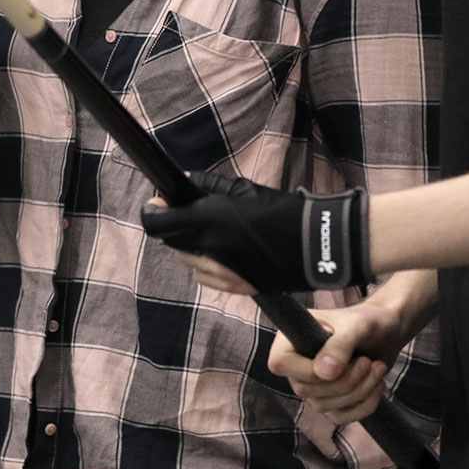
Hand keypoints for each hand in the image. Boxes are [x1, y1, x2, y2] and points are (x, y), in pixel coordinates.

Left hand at [140, 170, 368, 292]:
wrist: (315, 244)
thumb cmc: (282, 211)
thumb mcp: (243, 190)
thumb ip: (208, 186)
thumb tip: (185, 180)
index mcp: (207, 222)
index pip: (157, 224)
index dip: (152, 212)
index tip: (158, 203)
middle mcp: (208, 250)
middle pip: (171, 242)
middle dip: (175, 227)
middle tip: (188, 214)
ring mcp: (220, 273)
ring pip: (188, 261)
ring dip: (191, 247)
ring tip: (212, 234)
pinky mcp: (235, 287)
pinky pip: (205, 277)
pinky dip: (206, 265)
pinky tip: (223, 253)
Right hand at [267, 299, 403, 423]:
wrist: (387, 332)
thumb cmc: (367, 321)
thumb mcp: (356, 327)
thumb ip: (339, 346)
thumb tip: (322, 374)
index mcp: (291, 339)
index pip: (279, 364)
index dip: (307, 371)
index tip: (339, 363)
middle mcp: (297, 364)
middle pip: (304, 390)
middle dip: (344, 381)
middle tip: (367, 362)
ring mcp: (312, 386)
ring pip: (323, 406)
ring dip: (358, 391)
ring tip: (377, 367)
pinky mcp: (330, 401)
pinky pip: (340, 417)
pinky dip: (364, 405)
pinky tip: (377, 384)